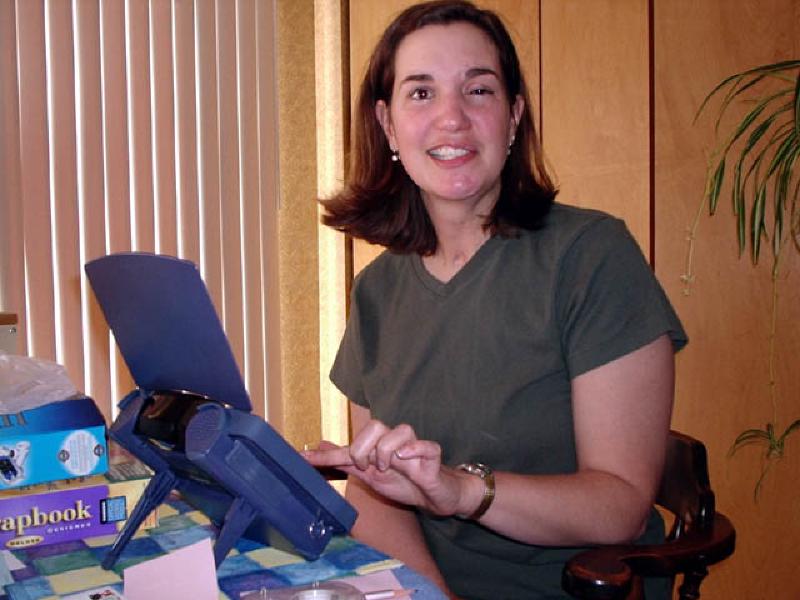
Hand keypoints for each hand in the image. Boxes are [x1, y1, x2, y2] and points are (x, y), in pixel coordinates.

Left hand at [303, 420, 471, 515]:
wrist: (435, 496)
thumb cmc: (404, 481)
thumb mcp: (369, 475)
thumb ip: (346, 463)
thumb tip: (318, 450)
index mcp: (377, 447)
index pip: (350, 444)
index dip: (325, 455)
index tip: (301, 460)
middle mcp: (394, 442)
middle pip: (375, 427)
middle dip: (365, 450)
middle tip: (369, 467)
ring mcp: (414, 447)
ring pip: (400, 431)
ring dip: (388, 452)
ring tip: (390, 468)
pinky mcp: (432, 456)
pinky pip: (426, 445)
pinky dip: (415, 449)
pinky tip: (406, 458)